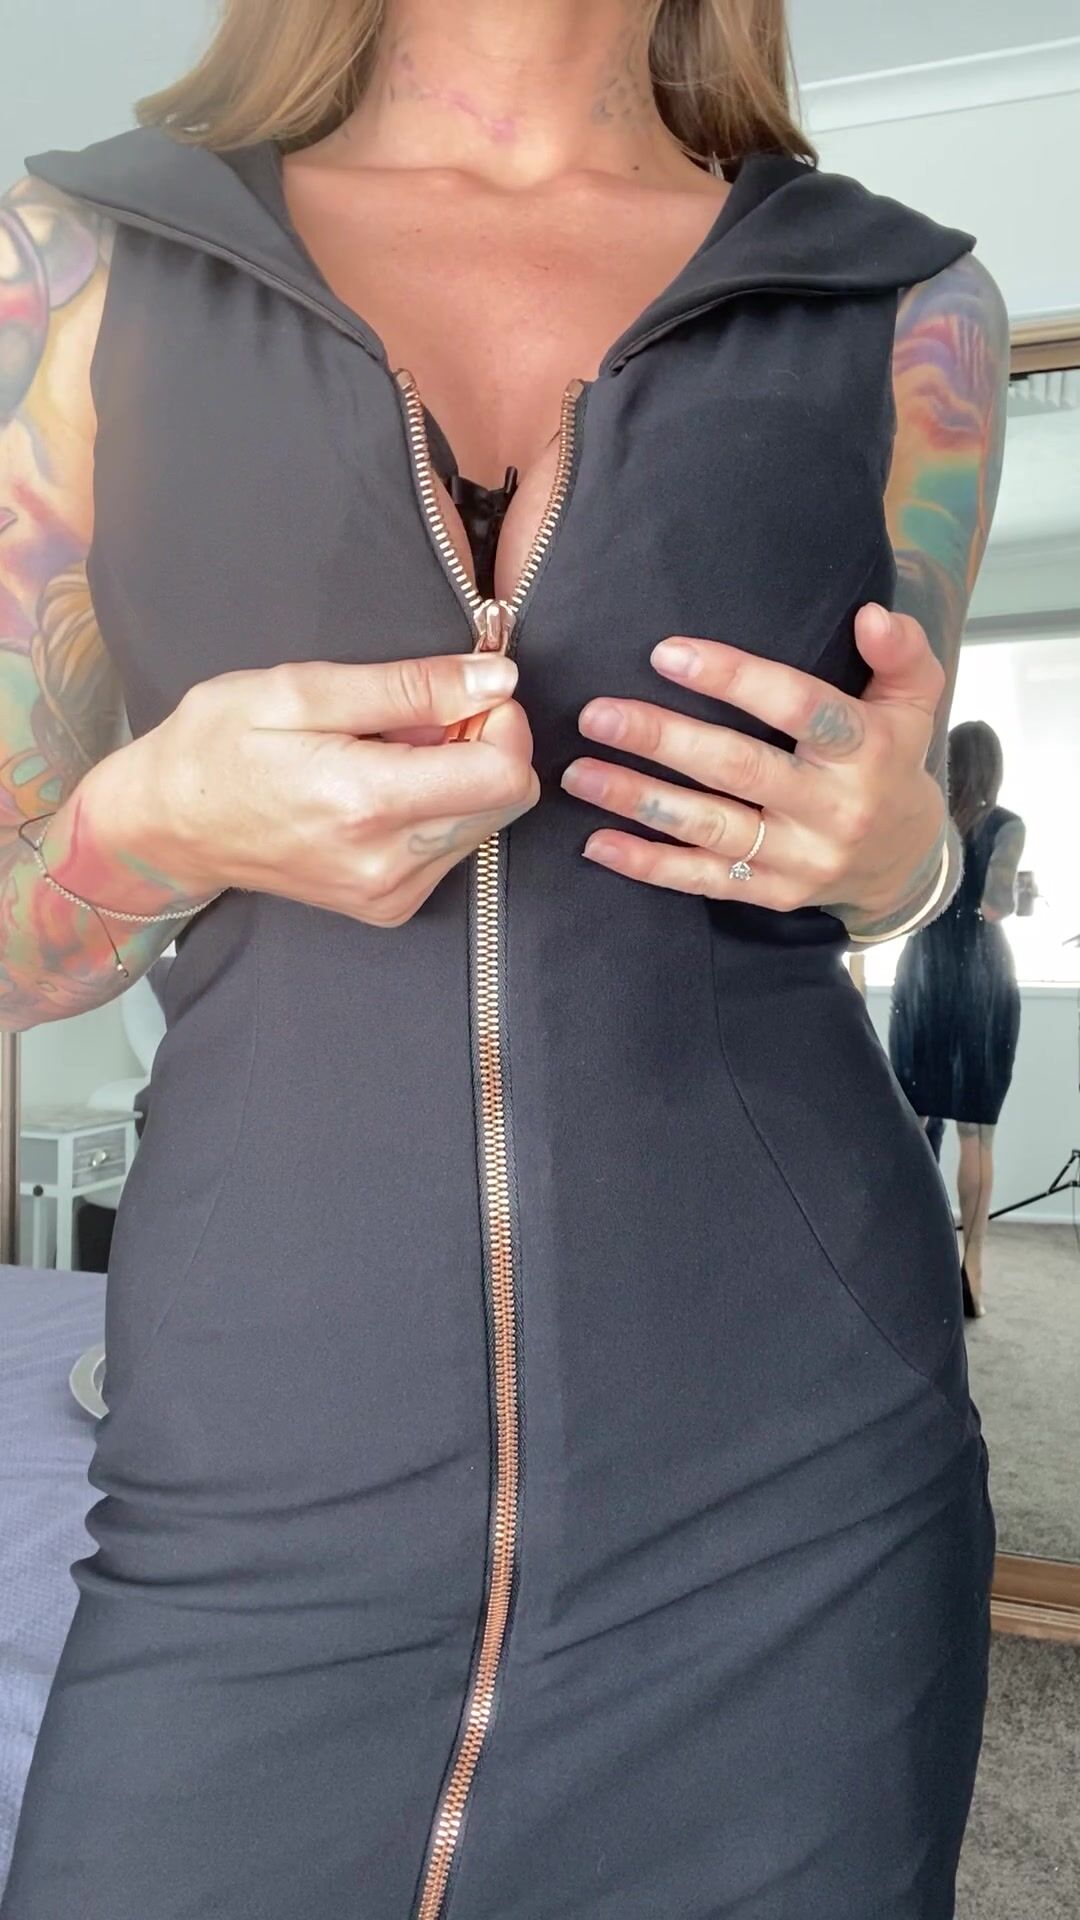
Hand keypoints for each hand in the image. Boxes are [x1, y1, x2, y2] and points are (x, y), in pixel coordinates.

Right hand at [77, 653, 537, 928]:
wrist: (171, 827)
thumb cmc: (220, 744)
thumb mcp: (301, 690)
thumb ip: (409, 687)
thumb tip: (497, 677)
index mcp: (366, 804)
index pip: (504, 774)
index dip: (501, 722)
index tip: (463, 693)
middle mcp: (387, 864)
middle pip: (507, 802)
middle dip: (485, 747)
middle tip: (426, 718)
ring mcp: (390, 895)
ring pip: (486, 825)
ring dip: (461, 778)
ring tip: (394, 752)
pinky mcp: (389, 908)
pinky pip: (453, 849)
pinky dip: (439, 810)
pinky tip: (387, 788)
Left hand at [560, 604, 945, 928]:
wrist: (905, 862)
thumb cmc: (891, 761)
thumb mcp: (914, 702)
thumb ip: (902, 653)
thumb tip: (873, 615)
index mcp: (866, 750)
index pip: (799, 708)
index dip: (734, 680)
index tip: (666, 654)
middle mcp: (832, 808)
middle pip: (738, 768)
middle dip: (662, 740)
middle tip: (596, 715)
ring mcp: (799, 858)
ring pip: (709, 827)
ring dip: (638, 800)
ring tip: (578, 775)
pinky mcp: (772, 893)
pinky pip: (703, 880)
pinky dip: (647, 865)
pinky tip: (596, 843)